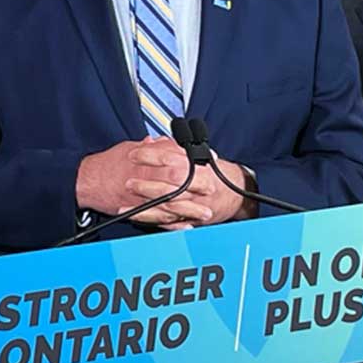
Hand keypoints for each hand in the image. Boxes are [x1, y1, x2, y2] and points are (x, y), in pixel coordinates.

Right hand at [75, 138, 214, 227]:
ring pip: (170, 204)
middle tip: (212, 189)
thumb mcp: (130, 148)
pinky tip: (185, 227)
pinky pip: (157, 220)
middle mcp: (145, 179)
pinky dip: (172, 224)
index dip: (194, 162)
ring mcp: (141, 198)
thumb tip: (168, 142)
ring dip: (189, 209)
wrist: (87, 180)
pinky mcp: (136, 211)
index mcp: (146, 162)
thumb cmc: (108, 164)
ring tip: (205, 213)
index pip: (175, 160)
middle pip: (176, 183)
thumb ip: (152, 147)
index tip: (208, 163)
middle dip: (196, 187)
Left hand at [124, 139, 247, 227]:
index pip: (172, 157)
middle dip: (147, 184)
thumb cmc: (216, 173)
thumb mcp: (200, 156)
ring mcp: (195, 205)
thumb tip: (152, 141)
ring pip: (167, 207)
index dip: (151, 156)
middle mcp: (198, 186)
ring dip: (144, 205)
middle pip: (170, 184)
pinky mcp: (191, 219)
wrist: (237, 194)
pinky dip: (150, 220)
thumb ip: (176, 149)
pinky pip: (168, 221)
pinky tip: (136, 217)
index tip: (135, 154)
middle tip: (129, 181)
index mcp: (199, 167)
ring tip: (125, 204)